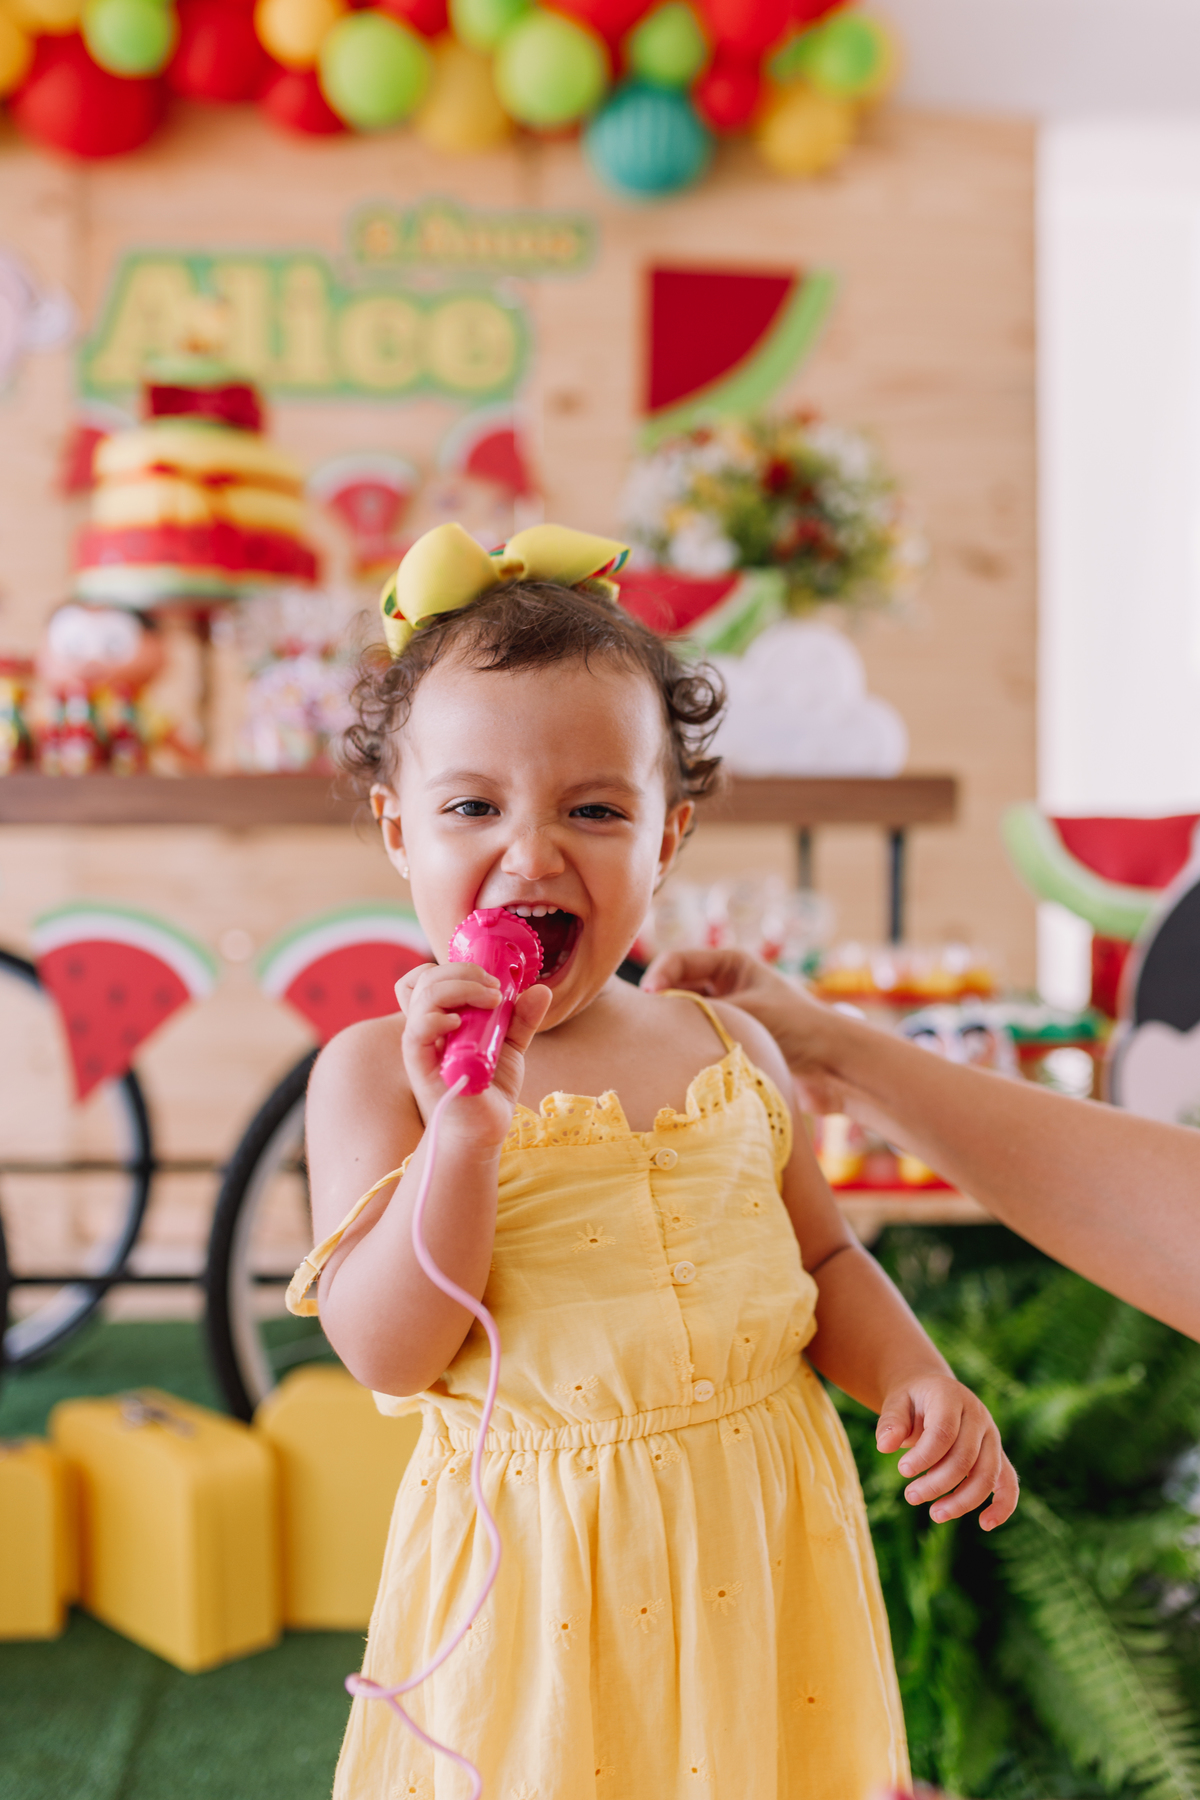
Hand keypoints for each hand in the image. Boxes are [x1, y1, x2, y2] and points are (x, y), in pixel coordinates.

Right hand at [394, 960, 551, 1146]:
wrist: (483, 1129)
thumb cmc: (490, 1087)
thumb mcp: (511, 1046)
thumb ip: (522, 1018)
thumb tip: (542, 989)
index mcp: (442, 1016)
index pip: (428, 976)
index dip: (454, 968)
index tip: (491, 979)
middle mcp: (426, 1026)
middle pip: (426, 977)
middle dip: (463, 971)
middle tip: (496, 987)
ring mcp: (422, 1044)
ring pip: (422, 995)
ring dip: (460, 987)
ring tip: (491, 1001)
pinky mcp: (421, 1065)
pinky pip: (417, 1031)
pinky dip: (438, 1018)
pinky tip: (460, 1024)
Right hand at [641, 946, 850, 1112]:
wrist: (837, 1067)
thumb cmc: (799, 1028)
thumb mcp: (746, 1012)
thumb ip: (701, 1011)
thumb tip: (656, 1019)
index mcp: (732, 964)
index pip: (678, 960)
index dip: (658, 976)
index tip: (648, 1000)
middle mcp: (728, 986)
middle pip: (677, 988)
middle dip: (660, 1004)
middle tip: (645, 1026)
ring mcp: (729, 1014)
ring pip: (685, 1018)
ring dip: (674, 1029)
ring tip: (660, 1046)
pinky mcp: (732, 1044)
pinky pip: (698, 1042)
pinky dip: (686, 1049)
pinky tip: (677, 1063)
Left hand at [876, 1373, 1018, 1530]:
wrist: (931, 1391)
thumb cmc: (911, 1401)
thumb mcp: (895, 1402)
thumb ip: (891, 1422)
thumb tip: (884, 1446)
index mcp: (952, 1397)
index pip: (943, 1433)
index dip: (924, 1457)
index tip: (902, 1470)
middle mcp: (978, 1415)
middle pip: (965, 1458)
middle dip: (937, 1483)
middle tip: (910, 1496)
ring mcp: (991, 1436)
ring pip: (987, 1475)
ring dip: (962, 1500)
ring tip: (935, 1515)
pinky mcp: (997, 1454)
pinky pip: (1009, 1482)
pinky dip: (1002, 1505)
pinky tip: (985, 1524)